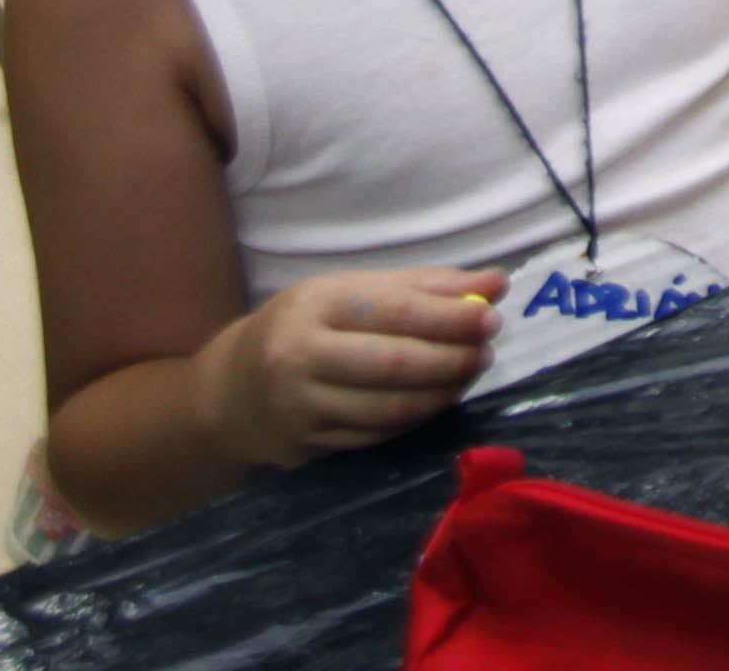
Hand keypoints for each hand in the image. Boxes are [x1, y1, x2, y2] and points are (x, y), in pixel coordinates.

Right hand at [209, 269, 500, 468]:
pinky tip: (436, 401)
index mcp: (316, 304)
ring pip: (389, 407)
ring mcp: (301, 406)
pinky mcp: (307, 445)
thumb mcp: (351, 292)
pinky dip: (416, 419)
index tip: (492, 316)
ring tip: (468, 373)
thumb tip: (494, 283)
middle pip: (394, 363)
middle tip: (487, 350)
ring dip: (442, 393)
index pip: (396, 310)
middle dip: (451, 358)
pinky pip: (377, 435)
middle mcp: (301, 355)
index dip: (450, 316)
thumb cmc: (307, 327)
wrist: (234, 389)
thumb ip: (423, 286)